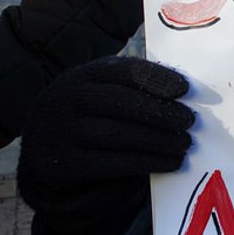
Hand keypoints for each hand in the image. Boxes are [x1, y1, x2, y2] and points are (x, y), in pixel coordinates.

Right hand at [18, 57, 194, 233]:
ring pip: (118, 135)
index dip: (156, 78)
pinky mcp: (64, 164)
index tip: (185, 89)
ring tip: (184, 144)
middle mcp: (67, 98)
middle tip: (189, 122)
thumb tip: (183, 97)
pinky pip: (112, 164)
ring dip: (158, 141)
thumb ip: (130, 90)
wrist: (43, 152)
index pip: (123, 70)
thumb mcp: (98, 93)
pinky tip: (170, 162)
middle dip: (161, 113)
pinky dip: (146, 163)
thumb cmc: (87, 116)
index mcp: (82, 75)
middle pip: (121, 103)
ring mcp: (61, 132)